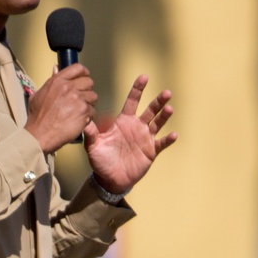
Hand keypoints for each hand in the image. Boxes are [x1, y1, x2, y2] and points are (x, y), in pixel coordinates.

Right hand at [24, 63, 96, 153]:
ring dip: (89, 103)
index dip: (84, 73)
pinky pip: (93, 110)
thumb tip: (56, 69)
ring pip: (93, 96)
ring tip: (80, 111)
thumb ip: (51, 81)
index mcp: (57, 81)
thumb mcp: (39, 94)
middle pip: (89, 82)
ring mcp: (77, 99)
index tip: (84, 78)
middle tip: (82, 98)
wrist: (39, 135)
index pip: (78, 68)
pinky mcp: (83, 111)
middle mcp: (68, 88)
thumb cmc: (37, 119)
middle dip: (87, 90)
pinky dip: (88, 116)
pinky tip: (79, 120)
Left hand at [83, 76, 176, 195]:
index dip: (138, 89)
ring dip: (164, 117)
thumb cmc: (100, 160)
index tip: (144, 77)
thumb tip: (84, 119)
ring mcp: (145, 139)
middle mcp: (137, 127)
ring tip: (170, 109)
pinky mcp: (151, 151)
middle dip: (158, 102)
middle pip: (150, 110)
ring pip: (158, 124)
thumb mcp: (92, 145)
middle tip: (167, 93)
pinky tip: (173, 135)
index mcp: (124, 121)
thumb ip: (90, 132)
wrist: (109, 179)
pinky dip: (167, 140)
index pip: (132, 101)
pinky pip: (161, 144)